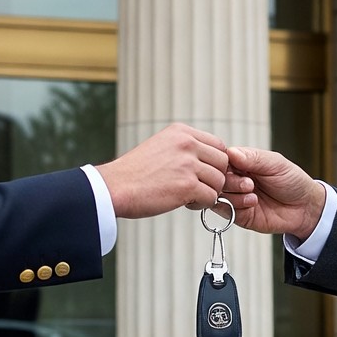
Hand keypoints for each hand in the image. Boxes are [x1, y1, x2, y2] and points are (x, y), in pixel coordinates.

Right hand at [96, 123, 228, 217]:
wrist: (113, 188)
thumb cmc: (134, 173)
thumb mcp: (160, 147)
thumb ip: (184, 148)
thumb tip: (209, 160)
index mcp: (181, 132)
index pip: (218, 145)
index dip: (215, 163)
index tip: (203, 174)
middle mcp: (186, 143)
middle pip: (223, 162)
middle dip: (214, 178)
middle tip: (197, 187)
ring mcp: (188, 164)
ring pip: (219, 181)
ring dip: (208, 192)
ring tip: (189, 196)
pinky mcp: (187, 185)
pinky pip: (212, 197)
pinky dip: (202, 204)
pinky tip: (186, 203)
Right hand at [221, 145, 325, 238]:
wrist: (305, 207)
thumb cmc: (292, 181)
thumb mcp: (275, 163)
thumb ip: (253, 158)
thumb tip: (230, 152)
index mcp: (242, 163)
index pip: (221, 160)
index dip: (224, 164)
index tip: (236, 167)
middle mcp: (236, 180)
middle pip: (216, 179)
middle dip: (231, 182)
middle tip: (249, 184)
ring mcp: (236, 198)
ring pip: (218, 196)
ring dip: (235, 196)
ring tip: (253, 197)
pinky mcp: (238, 215)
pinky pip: (225, 212)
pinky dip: (236, 208)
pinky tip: (252, 205)